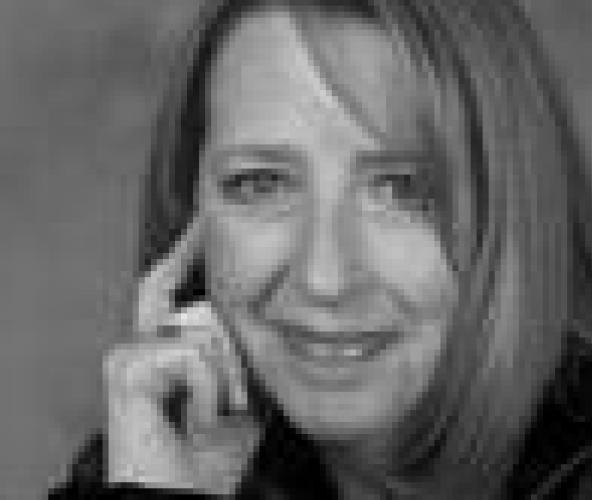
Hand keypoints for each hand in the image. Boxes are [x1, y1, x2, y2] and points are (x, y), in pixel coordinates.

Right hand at [104, 217, 261, 494]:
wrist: (186, 494)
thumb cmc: (212, 450)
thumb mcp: (238, 390)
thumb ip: (241, 348)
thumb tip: (272, 309)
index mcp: (161, 346)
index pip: (170, 280)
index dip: (189, 247)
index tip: (208, 214)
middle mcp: (138, 343)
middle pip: (195, 301)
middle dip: (226, 348)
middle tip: (225, 395)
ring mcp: (128, 354)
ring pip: (203, 330)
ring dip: (226, 381)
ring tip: (212, 417)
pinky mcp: (124, 369)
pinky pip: (191, 356)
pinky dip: (210, 393)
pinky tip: (197, 420)